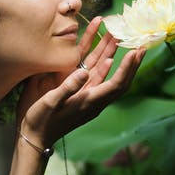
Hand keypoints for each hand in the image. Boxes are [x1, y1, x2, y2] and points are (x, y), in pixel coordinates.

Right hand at [18, 18, 144, 146]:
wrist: (33, 136)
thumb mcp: (50, 102)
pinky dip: (102, 62)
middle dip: (130, 62)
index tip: (135, 52)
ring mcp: (87, 96)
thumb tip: (84, 72)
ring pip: (106, 74)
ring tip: (121, 39)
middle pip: (119, 80)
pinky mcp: (80, 93)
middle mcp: (93, 99)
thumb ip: (68, 88)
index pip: (116, 84)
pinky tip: (106, 53)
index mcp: (89, 102)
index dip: (126, 68)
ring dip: (114, 56)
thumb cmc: (40, 120)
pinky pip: (95, 76)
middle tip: (140, 44)